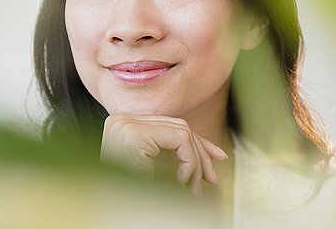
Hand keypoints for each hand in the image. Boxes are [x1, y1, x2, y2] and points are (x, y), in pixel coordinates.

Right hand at [100, 113, 227, 196]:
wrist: (119, 216)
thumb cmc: (134, 198)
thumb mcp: (158, 169)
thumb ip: (175, 152)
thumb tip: (214, 151)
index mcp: (120, 125)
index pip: (167, 124)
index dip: (195, 141)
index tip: (216, 157)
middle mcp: (119, 120)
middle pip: (176, 124)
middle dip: (200, 151)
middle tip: (211, 178)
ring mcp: (124, 125)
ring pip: (182, 131)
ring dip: (196, 162)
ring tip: (194, 188)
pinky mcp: (133, 134)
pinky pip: (181, 139)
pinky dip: (190, 162)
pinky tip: (182, 182)